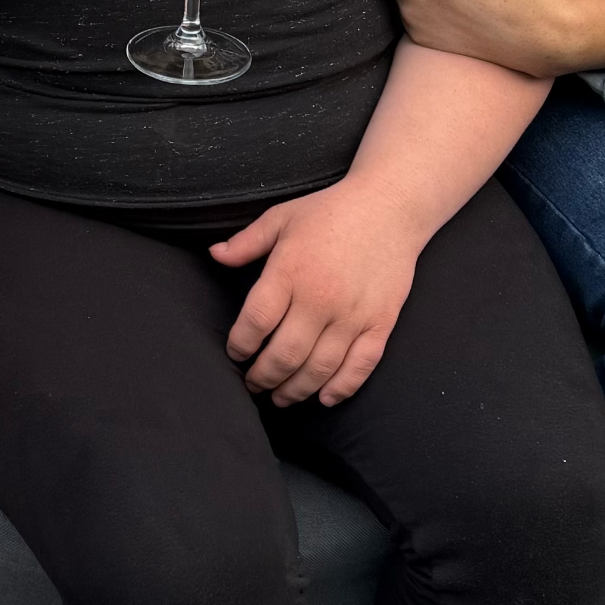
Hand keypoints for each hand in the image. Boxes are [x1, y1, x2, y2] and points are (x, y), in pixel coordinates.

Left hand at [211, 180, 420, 406]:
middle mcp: (320, 298)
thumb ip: (246, 241)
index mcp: (290, 271)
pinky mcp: (380, 323)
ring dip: (295, 391)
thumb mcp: (282, 217)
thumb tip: (214, 255)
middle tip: (253, 383)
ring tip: (280, 397)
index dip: (240, 345)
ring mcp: (353, 314)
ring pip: (318, 369)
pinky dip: (340, 388)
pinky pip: (360, 366)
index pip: (256, 322)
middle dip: (262, 377)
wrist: (390, 207)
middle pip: (284, 355)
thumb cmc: (331, 212)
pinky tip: (323, 397)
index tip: (236, 352)